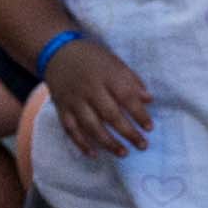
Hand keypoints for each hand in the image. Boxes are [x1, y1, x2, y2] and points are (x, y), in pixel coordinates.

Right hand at [40, 37, 153, 158]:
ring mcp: (74, 100)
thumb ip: (131, 81)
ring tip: (123, 153)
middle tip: (142, 146)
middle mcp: (89, 88)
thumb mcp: (114, 62)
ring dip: (108, 142)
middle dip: (128, 132)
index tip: (149, 128)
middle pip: (110, 114)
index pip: (125, 96)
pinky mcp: (62, 108)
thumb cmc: (92, 58)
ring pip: (91, 125)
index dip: (139, 114)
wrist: (57, 52)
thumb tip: (149, 100)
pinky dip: (81, 143)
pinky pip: (70, 129)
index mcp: (106, 75)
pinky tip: (94, 154)